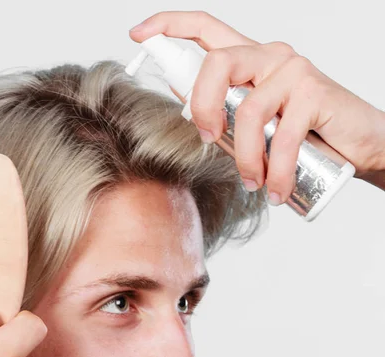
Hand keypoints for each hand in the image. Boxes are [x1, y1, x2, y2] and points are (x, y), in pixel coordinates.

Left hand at [130, 11, 384, 202]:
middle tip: (208, 142)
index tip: (138, 35)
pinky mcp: (314, 93)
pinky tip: (275, 191)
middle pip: (216, 64)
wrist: (359, 146)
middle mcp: (271, 57)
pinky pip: (281, 138)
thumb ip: (226, 115)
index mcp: (251, 61)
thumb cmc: (305, 137)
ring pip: (248, 112)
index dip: (169, 25)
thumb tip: (185, 109)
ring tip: (254, 184)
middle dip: (200, 108)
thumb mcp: (258, 126)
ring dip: (244, 159)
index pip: (206, 28)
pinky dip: (274, 172)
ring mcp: (294, 71)